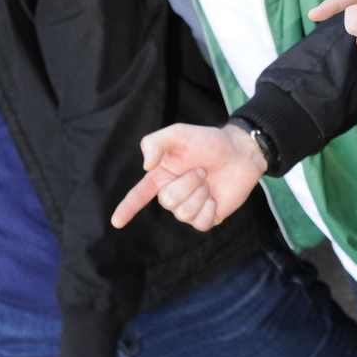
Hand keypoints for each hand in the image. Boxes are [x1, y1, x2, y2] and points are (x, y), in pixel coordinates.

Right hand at [112, 122, 266, 230]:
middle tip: (201, 170)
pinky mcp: (208, 217)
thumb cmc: (209, 142)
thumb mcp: (178, 134)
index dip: (127, 208)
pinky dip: (210, 208)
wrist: (240, 152)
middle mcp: (173, 194)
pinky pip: (201, 223)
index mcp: (161, 176)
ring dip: (200, 193)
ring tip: (208, 180)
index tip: (116, 222)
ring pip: (183, 213)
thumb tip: (146, 166)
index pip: (138, 195)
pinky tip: (215, 197)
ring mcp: (190, 207)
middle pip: (167, 201)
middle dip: (187, 183)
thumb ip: (154, 143)